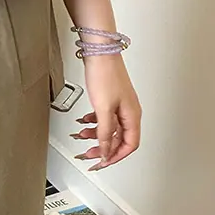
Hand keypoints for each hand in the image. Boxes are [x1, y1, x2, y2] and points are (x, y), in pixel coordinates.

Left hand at [71, 55, 141, 169]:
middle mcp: (129, 111)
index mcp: (132, 116)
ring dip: (96, 134)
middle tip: (88, 154)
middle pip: (118, 138)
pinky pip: (104, 116)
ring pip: (110, 128)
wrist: (99, 52)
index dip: (115, 156)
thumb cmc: (105, 74)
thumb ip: (104, 132)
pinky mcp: (110, 97)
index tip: (101, 162)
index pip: (129, 145)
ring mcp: (120, 104)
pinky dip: (94, 122)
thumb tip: (106, 150)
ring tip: (82, 136)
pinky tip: (84, 122)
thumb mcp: (103, 109)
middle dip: (103, 148)